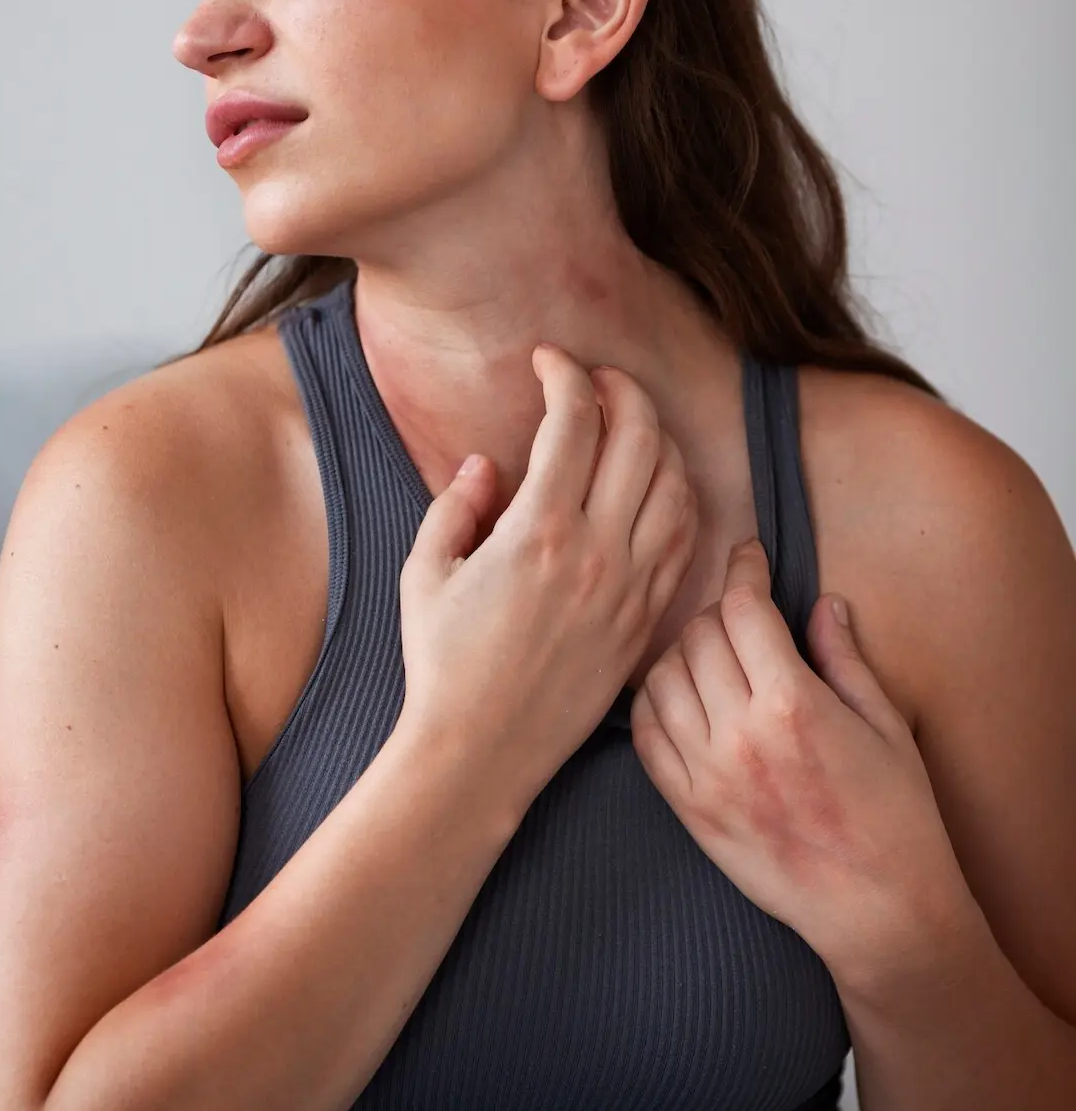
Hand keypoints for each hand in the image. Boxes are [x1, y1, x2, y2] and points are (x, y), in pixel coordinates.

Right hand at [398, 347, 698, 814]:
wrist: (480, 752)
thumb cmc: (441, 663)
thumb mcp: (425, 573)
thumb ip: (455, 505)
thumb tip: (486, 464)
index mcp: (537, 531)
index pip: (574, 421)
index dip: (565, 373)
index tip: (547, 359)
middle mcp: (597, 552)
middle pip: (639, 438)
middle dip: (622, 389)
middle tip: (596, 380)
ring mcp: (631, 587)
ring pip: (675, 484)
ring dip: (656, 439)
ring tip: (627, 426)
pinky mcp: (646, 620)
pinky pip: (685, 539)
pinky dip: (679, 496)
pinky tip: (655, 486)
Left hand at [629, 537, 970, 973]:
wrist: (879, 911)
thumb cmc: (897, 816)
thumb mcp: (886, 725)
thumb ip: (844, 658)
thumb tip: (823, 604)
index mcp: (793, 704)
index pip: (743, 608)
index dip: (744, 570)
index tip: (749, 557)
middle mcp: (740, 733)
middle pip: (698, 636)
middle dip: (718, 610)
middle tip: (739, 614)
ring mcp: (707, 774)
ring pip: (662, 678)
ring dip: (682, 653)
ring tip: (710, 654)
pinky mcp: (689, 809)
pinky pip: (645, 736)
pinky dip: (652, 702)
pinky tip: (676, 694)